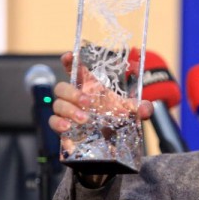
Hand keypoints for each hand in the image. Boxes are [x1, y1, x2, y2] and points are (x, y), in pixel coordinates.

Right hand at [50, 52, 153, 186]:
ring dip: (68, 110)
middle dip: (72, 93)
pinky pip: (53, 122)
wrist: (110, 143)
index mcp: (89, 87)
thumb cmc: (115, 118)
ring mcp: (67, 112)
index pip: (74, 69)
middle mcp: (75, 97)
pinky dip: (58, 123)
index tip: (69, 57)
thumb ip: (140, 108)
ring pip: (57, 104)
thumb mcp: (129, 112)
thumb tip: (145, 109)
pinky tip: (68, 127)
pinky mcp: (63, 127)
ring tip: (83, 119)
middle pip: (62, 87)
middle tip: (87, 102)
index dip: (69, 61)